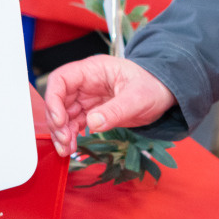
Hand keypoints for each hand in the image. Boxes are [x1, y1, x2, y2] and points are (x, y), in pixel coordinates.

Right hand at [44, 55, 175, 156]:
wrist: (164, 94)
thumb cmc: (153, 86)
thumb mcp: (138, 98)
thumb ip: (116, 110)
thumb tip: (93, 123)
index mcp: (93, 70)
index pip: (61, 79)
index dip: (54, 99)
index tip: (59, 120)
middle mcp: (86, 83)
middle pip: (58, 99)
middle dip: (57, 121)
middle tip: (64, 140)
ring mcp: (87, 98)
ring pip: (64, 114)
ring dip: (62, 132)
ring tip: (66, 149)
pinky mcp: (92, 112)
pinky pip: (74, 124)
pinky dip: (70, 136)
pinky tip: (72, 147)